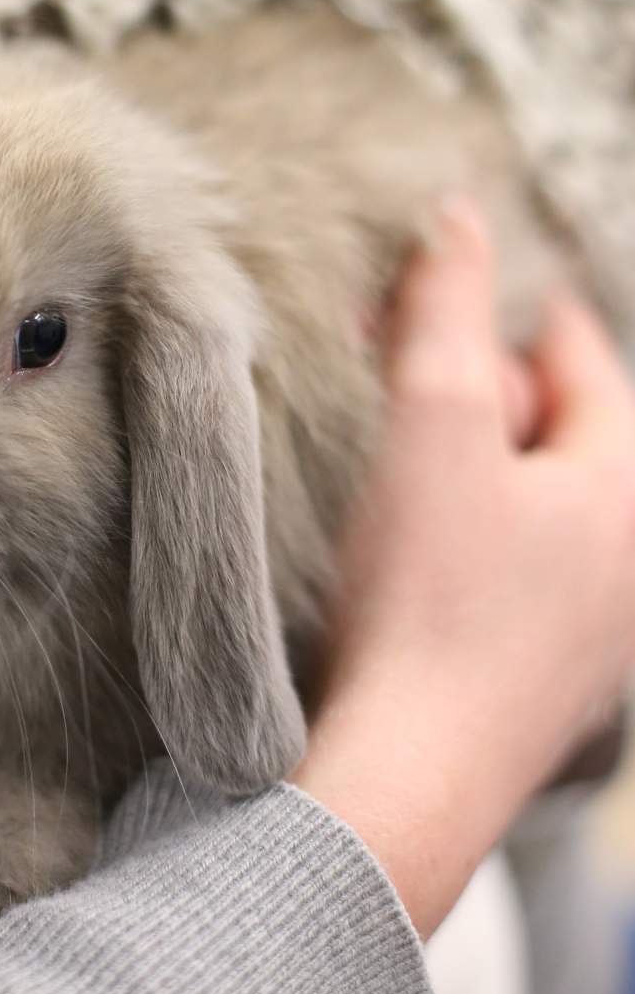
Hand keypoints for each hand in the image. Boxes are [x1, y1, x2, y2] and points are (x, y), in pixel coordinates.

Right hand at [294, 200, 634, 937]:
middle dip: (470, 395)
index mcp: (628, 482)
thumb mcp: (435, 424)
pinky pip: (518, 571)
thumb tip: (458, 219)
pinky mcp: (554, 678)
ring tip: (390, 475)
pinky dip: (468, 545)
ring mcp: (600, 625)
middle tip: (383, 388)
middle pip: (554, 426)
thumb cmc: (429, 604)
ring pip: (533, 502)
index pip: (575, 351)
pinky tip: (408, 561)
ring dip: (465, 472)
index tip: (414, 303)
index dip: (491, 312)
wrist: (408, 774)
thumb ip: (448, 309)